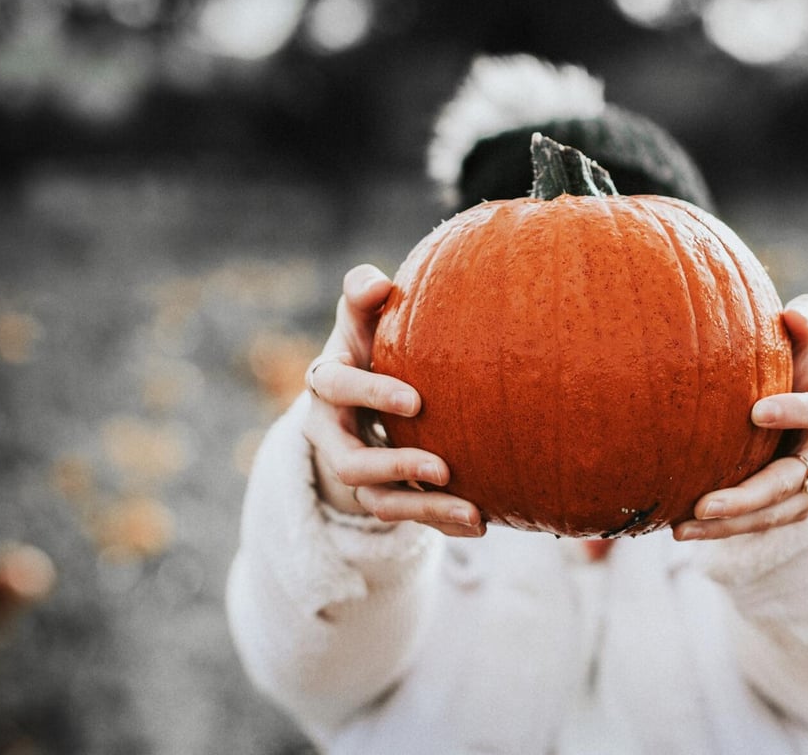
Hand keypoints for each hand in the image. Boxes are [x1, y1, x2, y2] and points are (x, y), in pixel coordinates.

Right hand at [302, 265, 484, 536]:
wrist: (360, 393)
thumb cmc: (369, 341)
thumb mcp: (361, 316)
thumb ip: (363, 293)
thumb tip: (378, 285)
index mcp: (327, 384)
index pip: (337, 389)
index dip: (371, 395)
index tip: (417, 401)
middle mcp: (332, 434)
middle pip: (349, 463)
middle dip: (393, 467)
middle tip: (442, 468)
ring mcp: (355, 470)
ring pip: (378, 501)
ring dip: (423, 509)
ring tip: (473, 511)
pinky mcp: (380, 495)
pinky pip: (406, 516)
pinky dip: (440, 523)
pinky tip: (481, 522)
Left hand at [674, 294, 807, 540]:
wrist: (803, 420)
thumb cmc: (796, 371)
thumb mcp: (804, 348)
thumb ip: (807, 326)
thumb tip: (795, 312)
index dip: (797, 412)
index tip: (755, 412)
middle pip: (793, 482)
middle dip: (750, 495)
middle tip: (705, 503)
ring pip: (771, 513)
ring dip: (727, 524)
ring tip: (683, 527)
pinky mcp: (789, 512)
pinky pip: (754, 527)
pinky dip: (719, 532)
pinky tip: (679, 532)